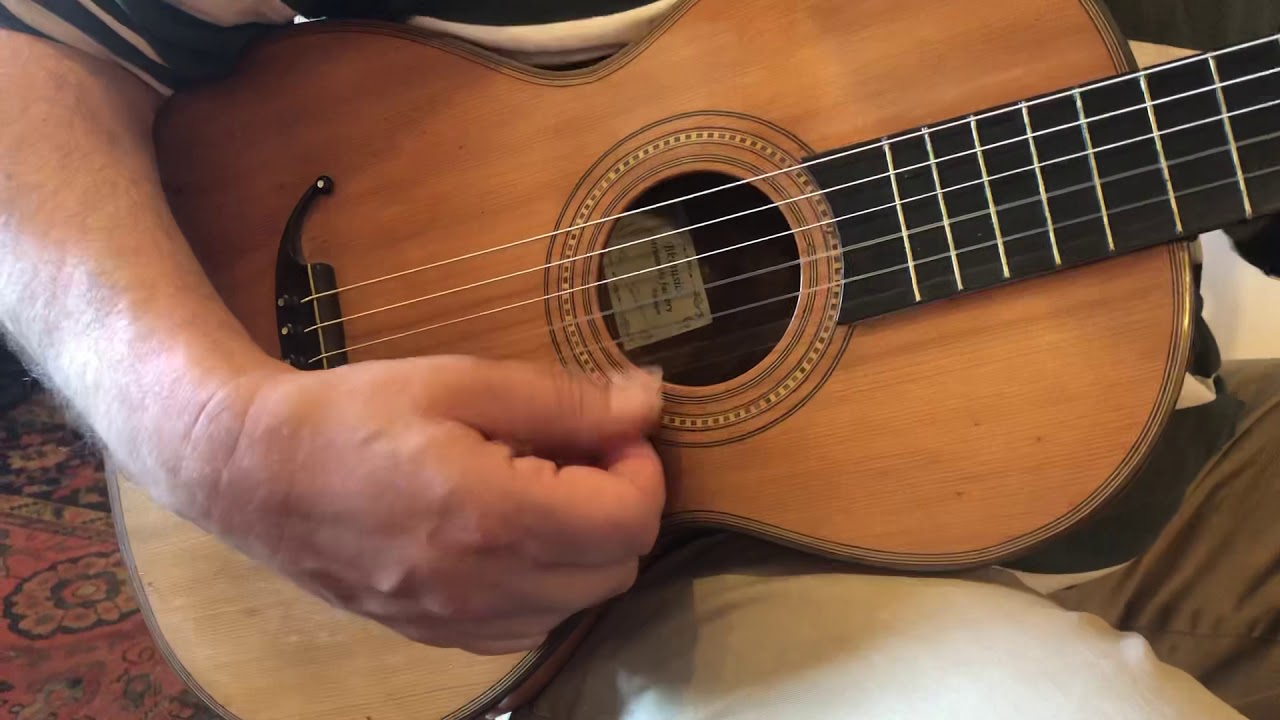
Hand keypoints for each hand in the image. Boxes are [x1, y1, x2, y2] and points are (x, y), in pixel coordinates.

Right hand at [176, 355, 664, 654]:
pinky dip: (542, 584)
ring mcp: (462, 623)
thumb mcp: (463, 383)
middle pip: (618, 567)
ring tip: (535, 491)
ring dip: (583, 549)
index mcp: (500, 517)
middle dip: (617, 507)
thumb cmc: (358, 416)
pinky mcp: (440, 636)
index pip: (632, 520)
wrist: (259, 476)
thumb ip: (566, 400)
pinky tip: (505, 535)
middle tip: (575, 456)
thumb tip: (648, 401)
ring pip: (579, 602)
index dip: (641, 469)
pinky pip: (531, 625)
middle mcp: (489, 586)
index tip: (610, 434)